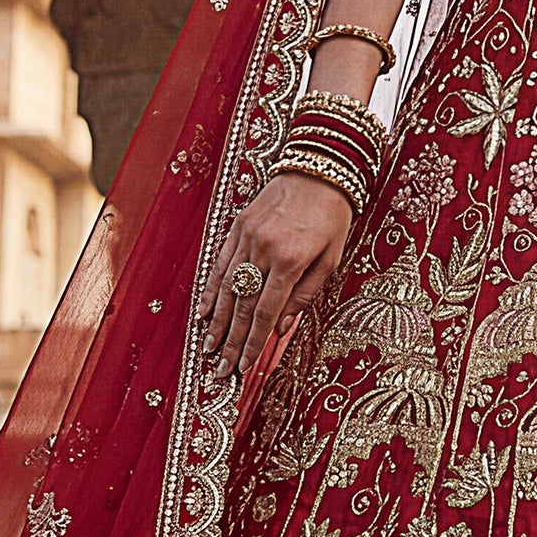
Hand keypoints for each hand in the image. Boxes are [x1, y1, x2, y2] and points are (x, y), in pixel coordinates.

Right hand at [197, 170, 352, 380]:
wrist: (319, 167)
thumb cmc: (333, 215)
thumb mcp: (332, 257)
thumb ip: (306, 294)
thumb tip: (282, 327)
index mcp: (291, 260)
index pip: (265, 312)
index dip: (253, 343)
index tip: (245, 366)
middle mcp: (264, 249)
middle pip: (241, 305)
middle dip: (231, 341)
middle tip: (221, 369)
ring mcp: (247, 237)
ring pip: (226, 287)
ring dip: (216, 321)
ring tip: (208, 347)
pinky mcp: (237, 225)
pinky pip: (220, 263)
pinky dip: (210, 289)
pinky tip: (203, 311)